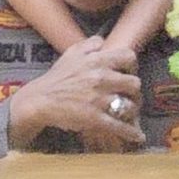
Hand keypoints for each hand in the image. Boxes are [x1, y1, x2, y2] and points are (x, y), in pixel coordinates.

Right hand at [6, 36, 143, 149]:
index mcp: (97, 61)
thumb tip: (103, 42)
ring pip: (130, 106)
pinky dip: (132, 133)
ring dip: (132, 111)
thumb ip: (89, 44)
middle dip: (133, 91)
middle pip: (134, 83)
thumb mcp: (70, 53)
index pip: (129, 56)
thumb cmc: (56, 78)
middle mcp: (101, 78)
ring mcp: (99, 100)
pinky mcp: (95, 119)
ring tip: (129, 114)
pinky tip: (139, 137)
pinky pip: (120, 127)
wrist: (39, 101)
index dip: (132, 65)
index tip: (128, 72)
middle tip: (129, 95)